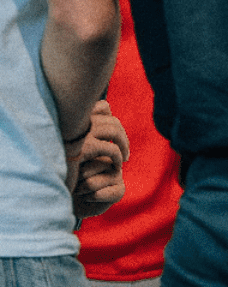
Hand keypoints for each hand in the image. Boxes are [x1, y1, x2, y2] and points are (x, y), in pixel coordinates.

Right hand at [69, 101, 128, 218]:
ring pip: (114, 132)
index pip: (103, 106)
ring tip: (124, 158)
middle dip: (121, 135)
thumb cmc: (59, 160)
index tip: (114, 136)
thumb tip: (106, 106)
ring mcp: (78, 134)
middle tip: (125, 151)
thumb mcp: (72, 139)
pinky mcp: (82, 149)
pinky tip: (117, 167)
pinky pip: (111, 148)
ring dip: (124, 145)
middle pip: (112, 120)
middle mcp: (74, 121)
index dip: (112, 119)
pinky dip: (118, 157)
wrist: (44, 180)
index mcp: (72, 116)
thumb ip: (85, 125)